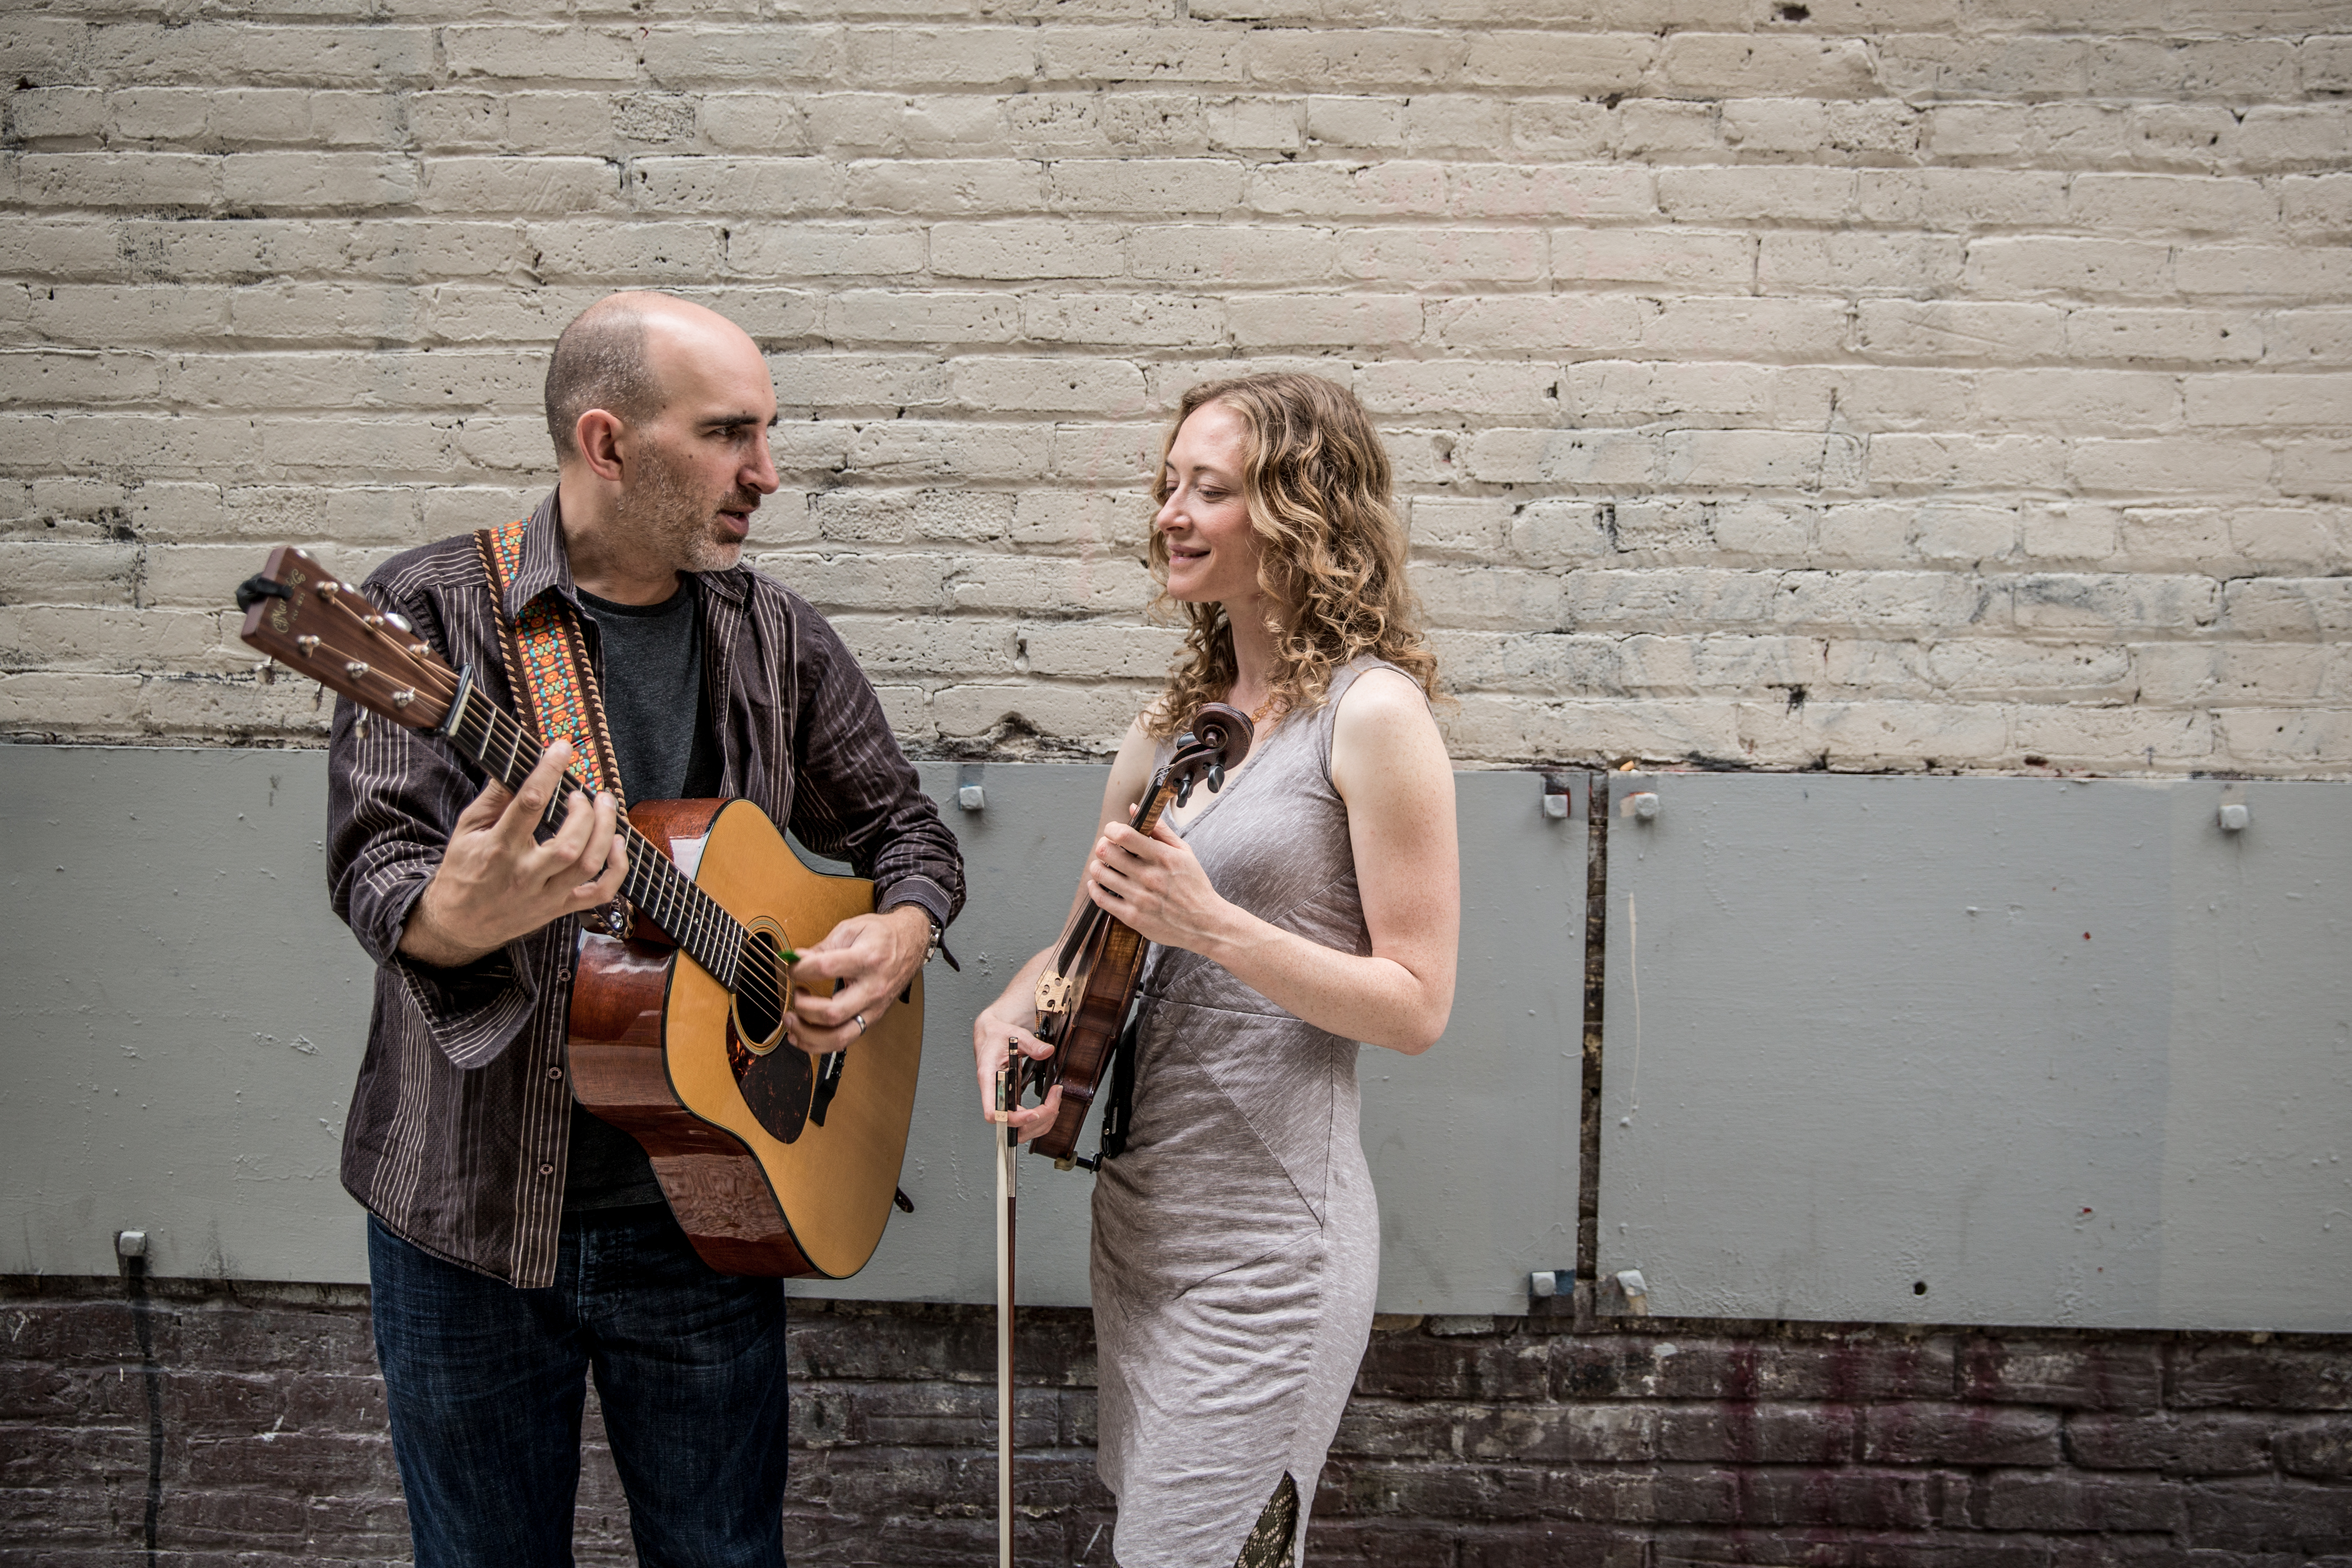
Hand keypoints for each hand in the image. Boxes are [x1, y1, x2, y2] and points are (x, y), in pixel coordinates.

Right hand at [401, 741, 625, 967]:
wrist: (457, 924)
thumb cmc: (463, 870)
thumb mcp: (467, 829)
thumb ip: (494, 797)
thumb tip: (517, 762)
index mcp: (499, 848)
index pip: (529, 804)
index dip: (549, 771)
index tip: (561, 748)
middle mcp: (525, 874)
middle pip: (569, 842)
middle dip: (585, 811)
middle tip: (583, 793)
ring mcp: (545, 895)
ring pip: (588, 865)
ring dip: (606, 832)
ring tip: (605, 807)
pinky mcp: (559, 908)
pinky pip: (601, 893)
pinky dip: (618, 868)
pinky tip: (617, 844)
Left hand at [785, 903, 930, 1055]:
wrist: (910, 943)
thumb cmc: (881, 936)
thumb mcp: (850, 930)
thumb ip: (821, 947)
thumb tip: (796, 960)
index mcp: (868, 959)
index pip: (826, 968)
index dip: (800, 969)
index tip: (792, 967)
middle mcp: (873, 988)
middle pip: (833, 1012)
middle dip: (803, 1007)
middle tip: (794, 994)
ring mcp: (873, 1008)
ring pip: (839, 1037)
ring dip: (808, 1034)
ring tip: (792, 1019)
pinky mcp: (871, 1019)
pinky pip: (843, 1040)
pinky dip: (818, 1044)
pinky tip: (801, 1036)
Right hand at [972, 994, 1061, 1144]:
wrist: (991, 1035)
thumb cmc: (997, 1036)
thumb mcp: (1015, 1034)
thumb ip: (1032, 1044)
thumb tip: (1046, 1052)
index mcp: (988, 1080)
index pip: (993, 1113)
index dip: (1014, 1119)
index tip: (1034, 1113)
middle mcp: (994, 1095)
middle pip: (1010, 1126)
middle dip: (1035, 1122)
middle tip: (1054, 1103)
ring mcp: (1002, 1100)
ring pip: (1018, 1129)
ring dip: (1040, 1123)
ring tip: (1055, 1102)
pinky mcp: (1011, 1101)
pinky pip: (1024, 1121)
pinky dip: (1040, 1119)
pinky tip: (1050, 1105)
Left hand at [1082, 808, 1233, 957]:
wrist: (1205, 923)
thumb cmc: (1195, 887)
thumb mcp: (1184, 852)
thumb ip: (1159, 829)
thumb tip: (1134, 809)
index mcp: (1162, 857)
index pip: (1123, 835)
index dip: (1111, 828)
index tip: (1113, 831)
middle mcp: (1148, 876)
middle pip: (1106, 852)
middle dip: (1103, 845)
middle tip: (1108, 848)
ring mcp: (1139, 898)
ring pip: (1099, 874)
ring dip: (1098, 866)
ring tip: (1105, 866)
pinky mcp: (1132, 917)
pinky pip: (1101, 899)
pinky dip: (1095, 888)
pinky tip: (1100, 884)